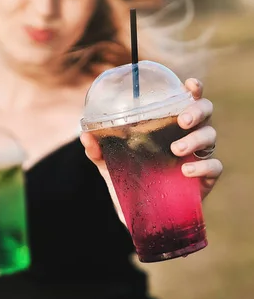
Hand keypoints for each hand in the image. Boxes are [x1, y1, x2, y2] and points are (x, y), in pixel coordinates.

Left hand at [80, 78, 222, 223]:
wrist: (139, 213)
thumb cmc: (129, 177)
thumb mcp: (110, 163)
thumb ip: (97, 150)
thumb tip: (85, 135)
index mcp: (169, 123)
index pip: (187, 98)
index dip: (193, 88)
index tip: (189, 84)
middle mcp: (188, 133)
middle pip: (205, 111)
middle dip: (197, 111)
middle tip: (182, 120)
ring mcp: (199, 155)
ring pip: (210, 137)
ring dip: (195, 139)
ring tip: (175, 150)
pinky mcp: (206, 178)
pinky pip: (214, 166)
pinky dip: (203, 167)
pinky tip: (185, 172)